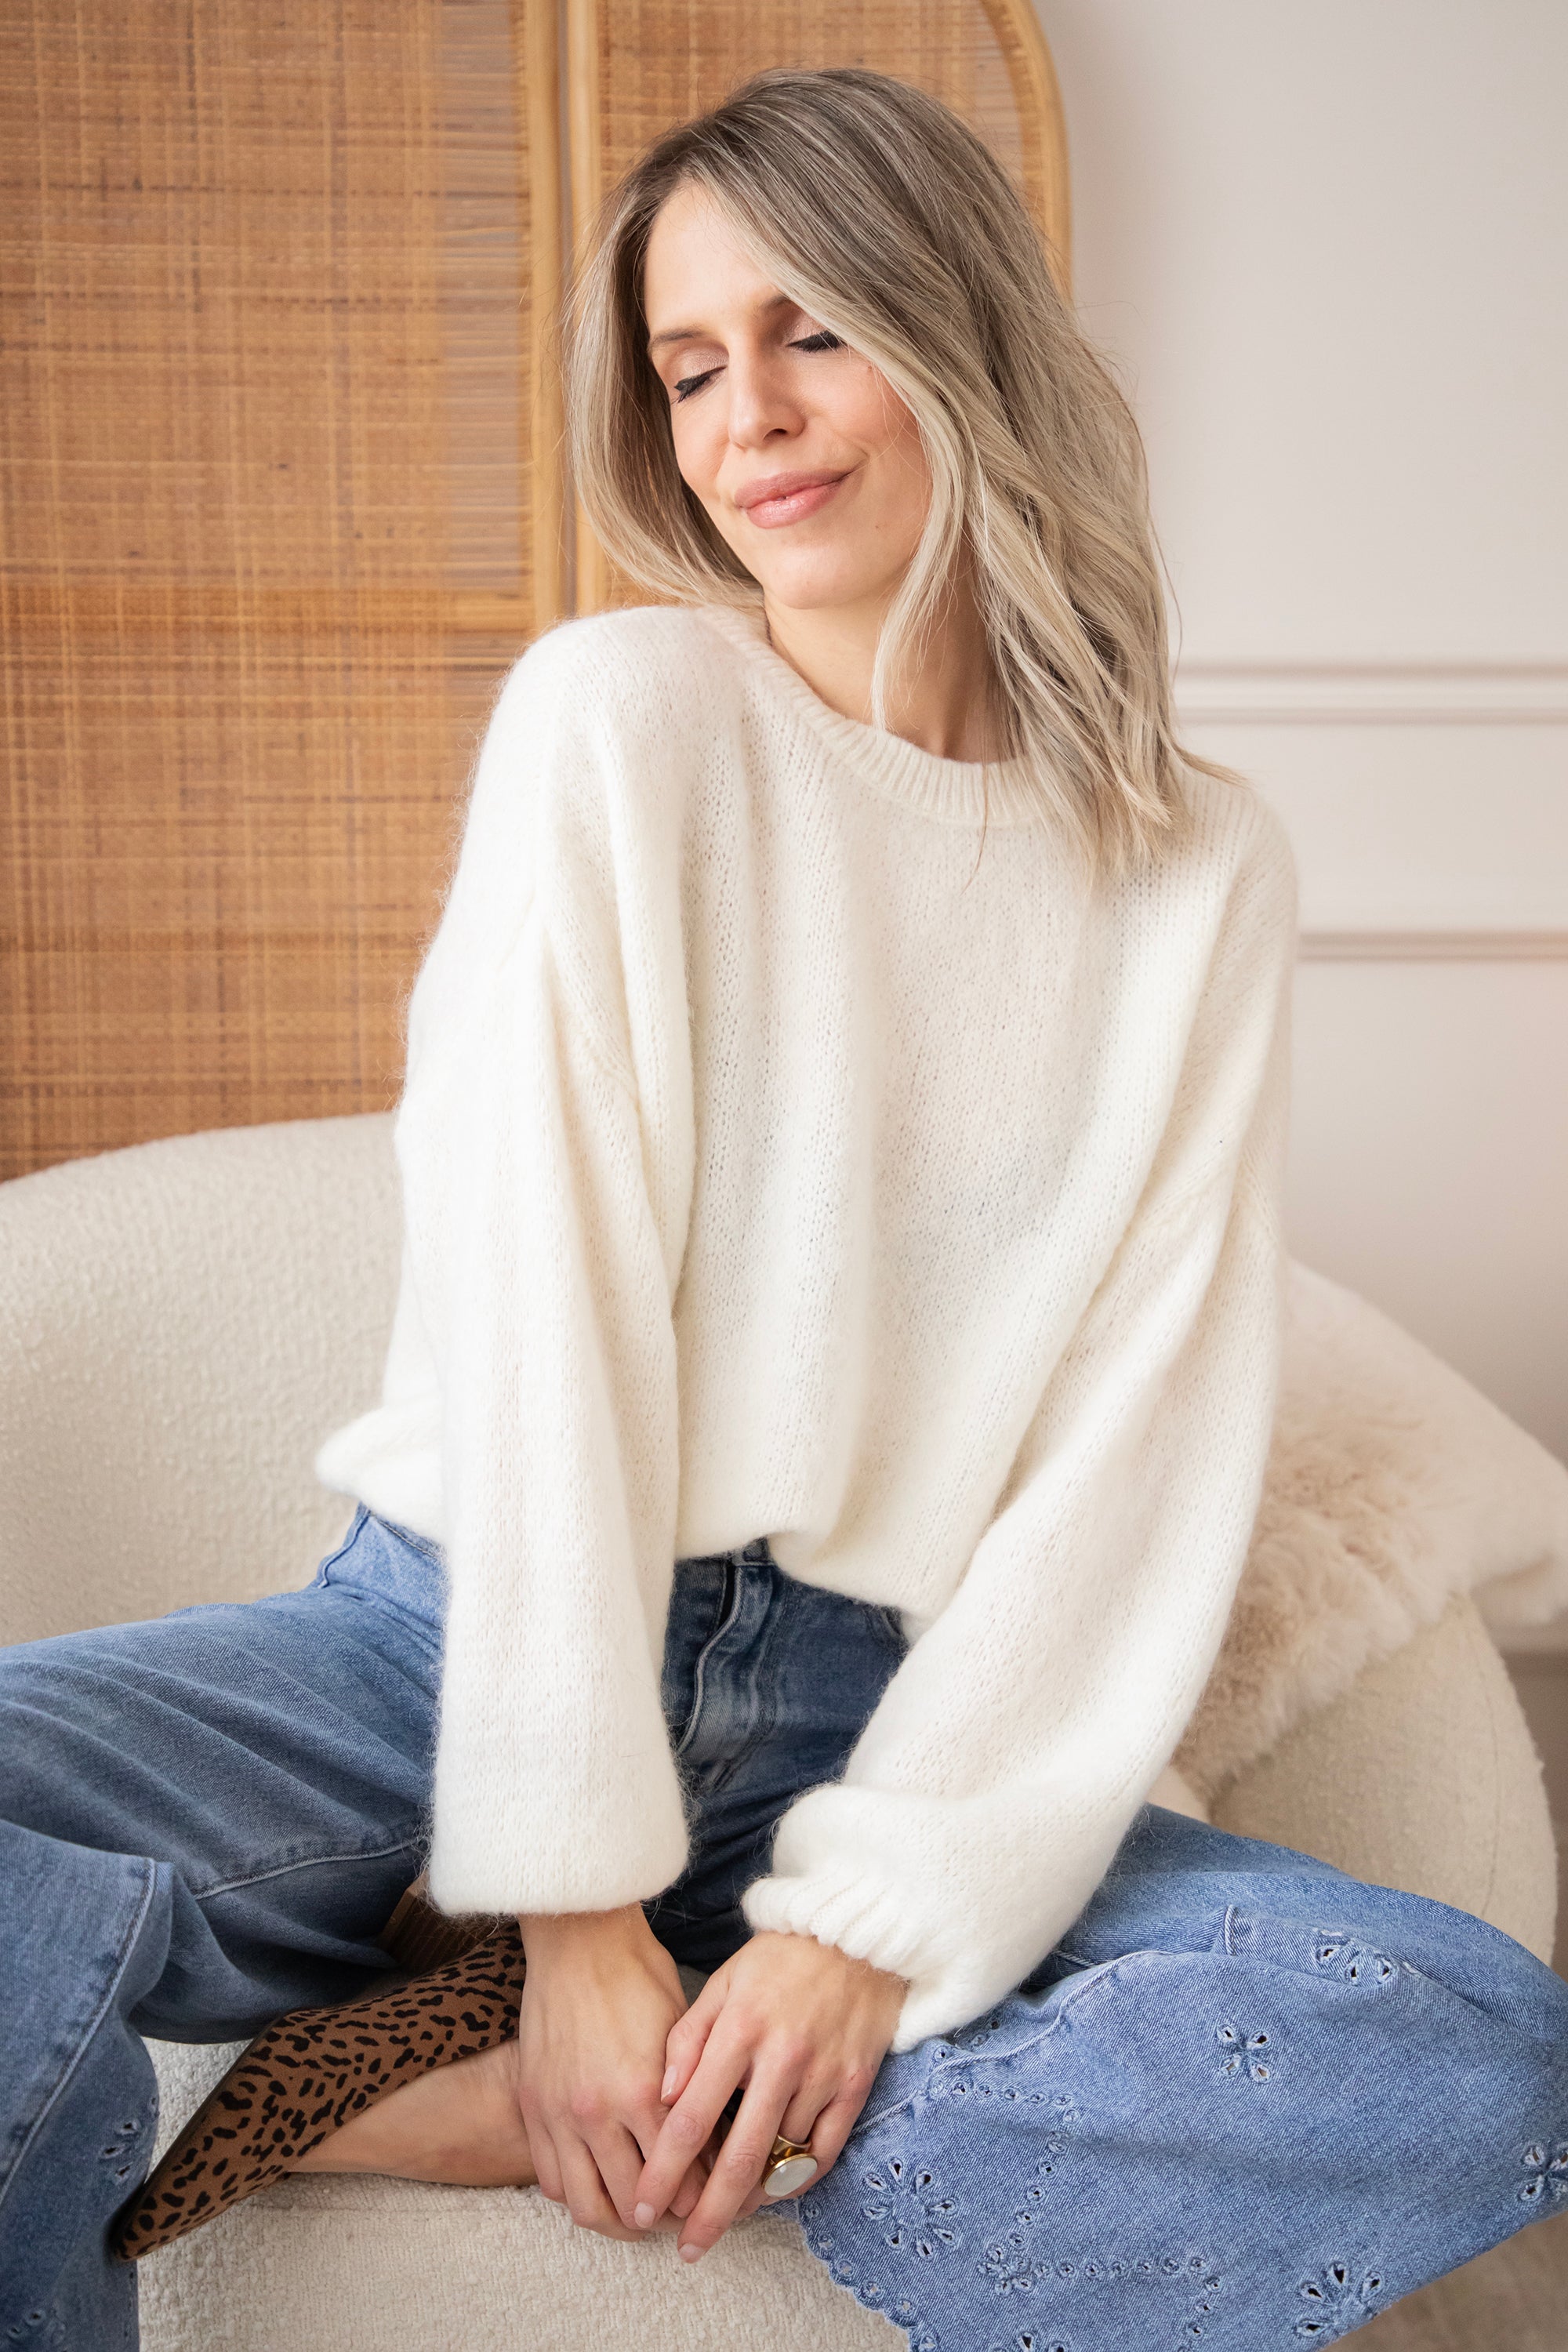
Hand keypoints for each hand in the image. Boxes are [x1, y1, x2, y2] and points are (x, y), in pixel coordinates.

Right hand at [516, 1904, 709, 2239]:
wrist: (578, 1939)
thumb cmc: (638, 1975)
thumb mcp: (681, 2030)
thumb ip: (694, 2091)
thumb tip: (715, 2142)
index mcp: (642, 2092)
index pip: (682, 2175)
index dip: (703, 2197)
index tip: (716, 2201)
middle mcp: (598, 2112)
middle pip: (635, 2203)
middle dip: (665, 2219)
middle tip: (683, 2218)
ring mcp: (560, 2114)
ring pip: (588, 2206)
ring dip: (618, 2222)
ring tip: (638, 2217)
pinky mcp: (533, 2108)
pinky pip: (551, 2180)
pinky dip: (577, 2195)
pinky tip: (598, 2186)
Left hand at [631, 1929, 904, 2259]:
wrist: (858, 1935)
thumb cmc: (779, 1960)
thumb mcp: (722, 1984)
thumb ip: (687, 2039)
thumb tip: (660, 2097)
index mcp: (739, 2031)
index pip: (691, 2119)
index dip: (664, 2172)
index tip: (645, 2206)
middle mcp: (781, 2059)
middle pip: (739, 2159)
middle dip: (708, 2214)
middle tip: (687, 2249)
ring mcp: (823, 2075)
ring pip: (783, 2159)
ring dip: (753, 2197)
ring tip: (727, 2216)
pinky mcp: (856, 2085)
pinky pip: (825, 2152)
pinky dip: (798, 2179)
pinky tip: (776, 2191)